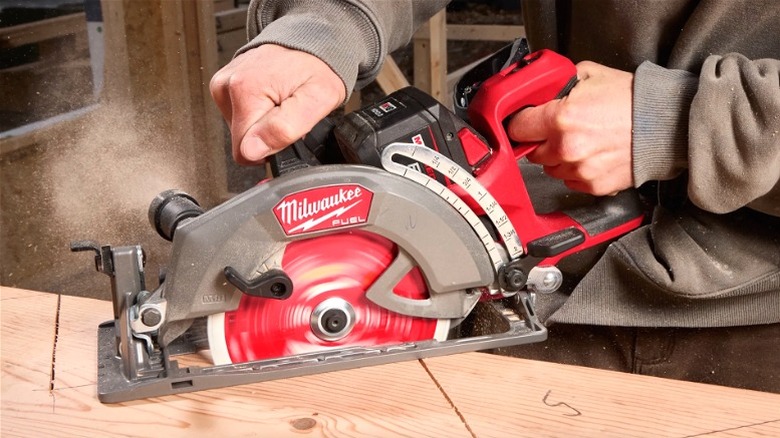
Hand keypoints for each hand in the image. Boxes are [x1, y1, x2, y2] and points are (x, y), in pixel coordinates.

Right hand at [210, 44, 345, 163]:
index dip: (271, 147)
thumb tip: (251, 151)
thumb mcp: (318, 100)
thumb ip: (284, 129)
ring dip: (263, 123)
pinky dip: (258, 112)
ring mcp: (223, 85)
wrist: (312, 39)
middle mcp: (227, 86)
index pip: (245, 152)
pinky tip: (272, 97)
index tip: (288, 129)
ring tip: (282, 102)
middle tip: (288, 112)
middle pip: (242, 141)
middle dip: (268, 135)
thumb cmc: (318, 66)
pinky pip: (239, 116)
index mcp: (245, 91)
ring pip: (241, 130)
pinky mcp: (224, 85)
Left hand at [507, 61, 633, 195]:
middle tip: (559, 129)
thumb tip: (540, 90)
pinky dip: (576, 170)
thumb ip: (558, 84)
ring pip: (550, 168)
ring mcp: (579, 170)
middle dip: (540, 140)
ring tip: (581, 141)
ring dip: (558, 157)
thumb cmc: (632, 100)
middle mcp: (566, 148)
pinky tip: (592, 155)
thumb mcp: (589, 74)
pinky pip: (570, 181)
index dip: (521, 123)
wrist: (665, 124)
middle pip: (531, 152)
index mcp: (561, 118)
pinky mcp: (592, 185)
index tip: (525, 122)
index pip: (517, 129)